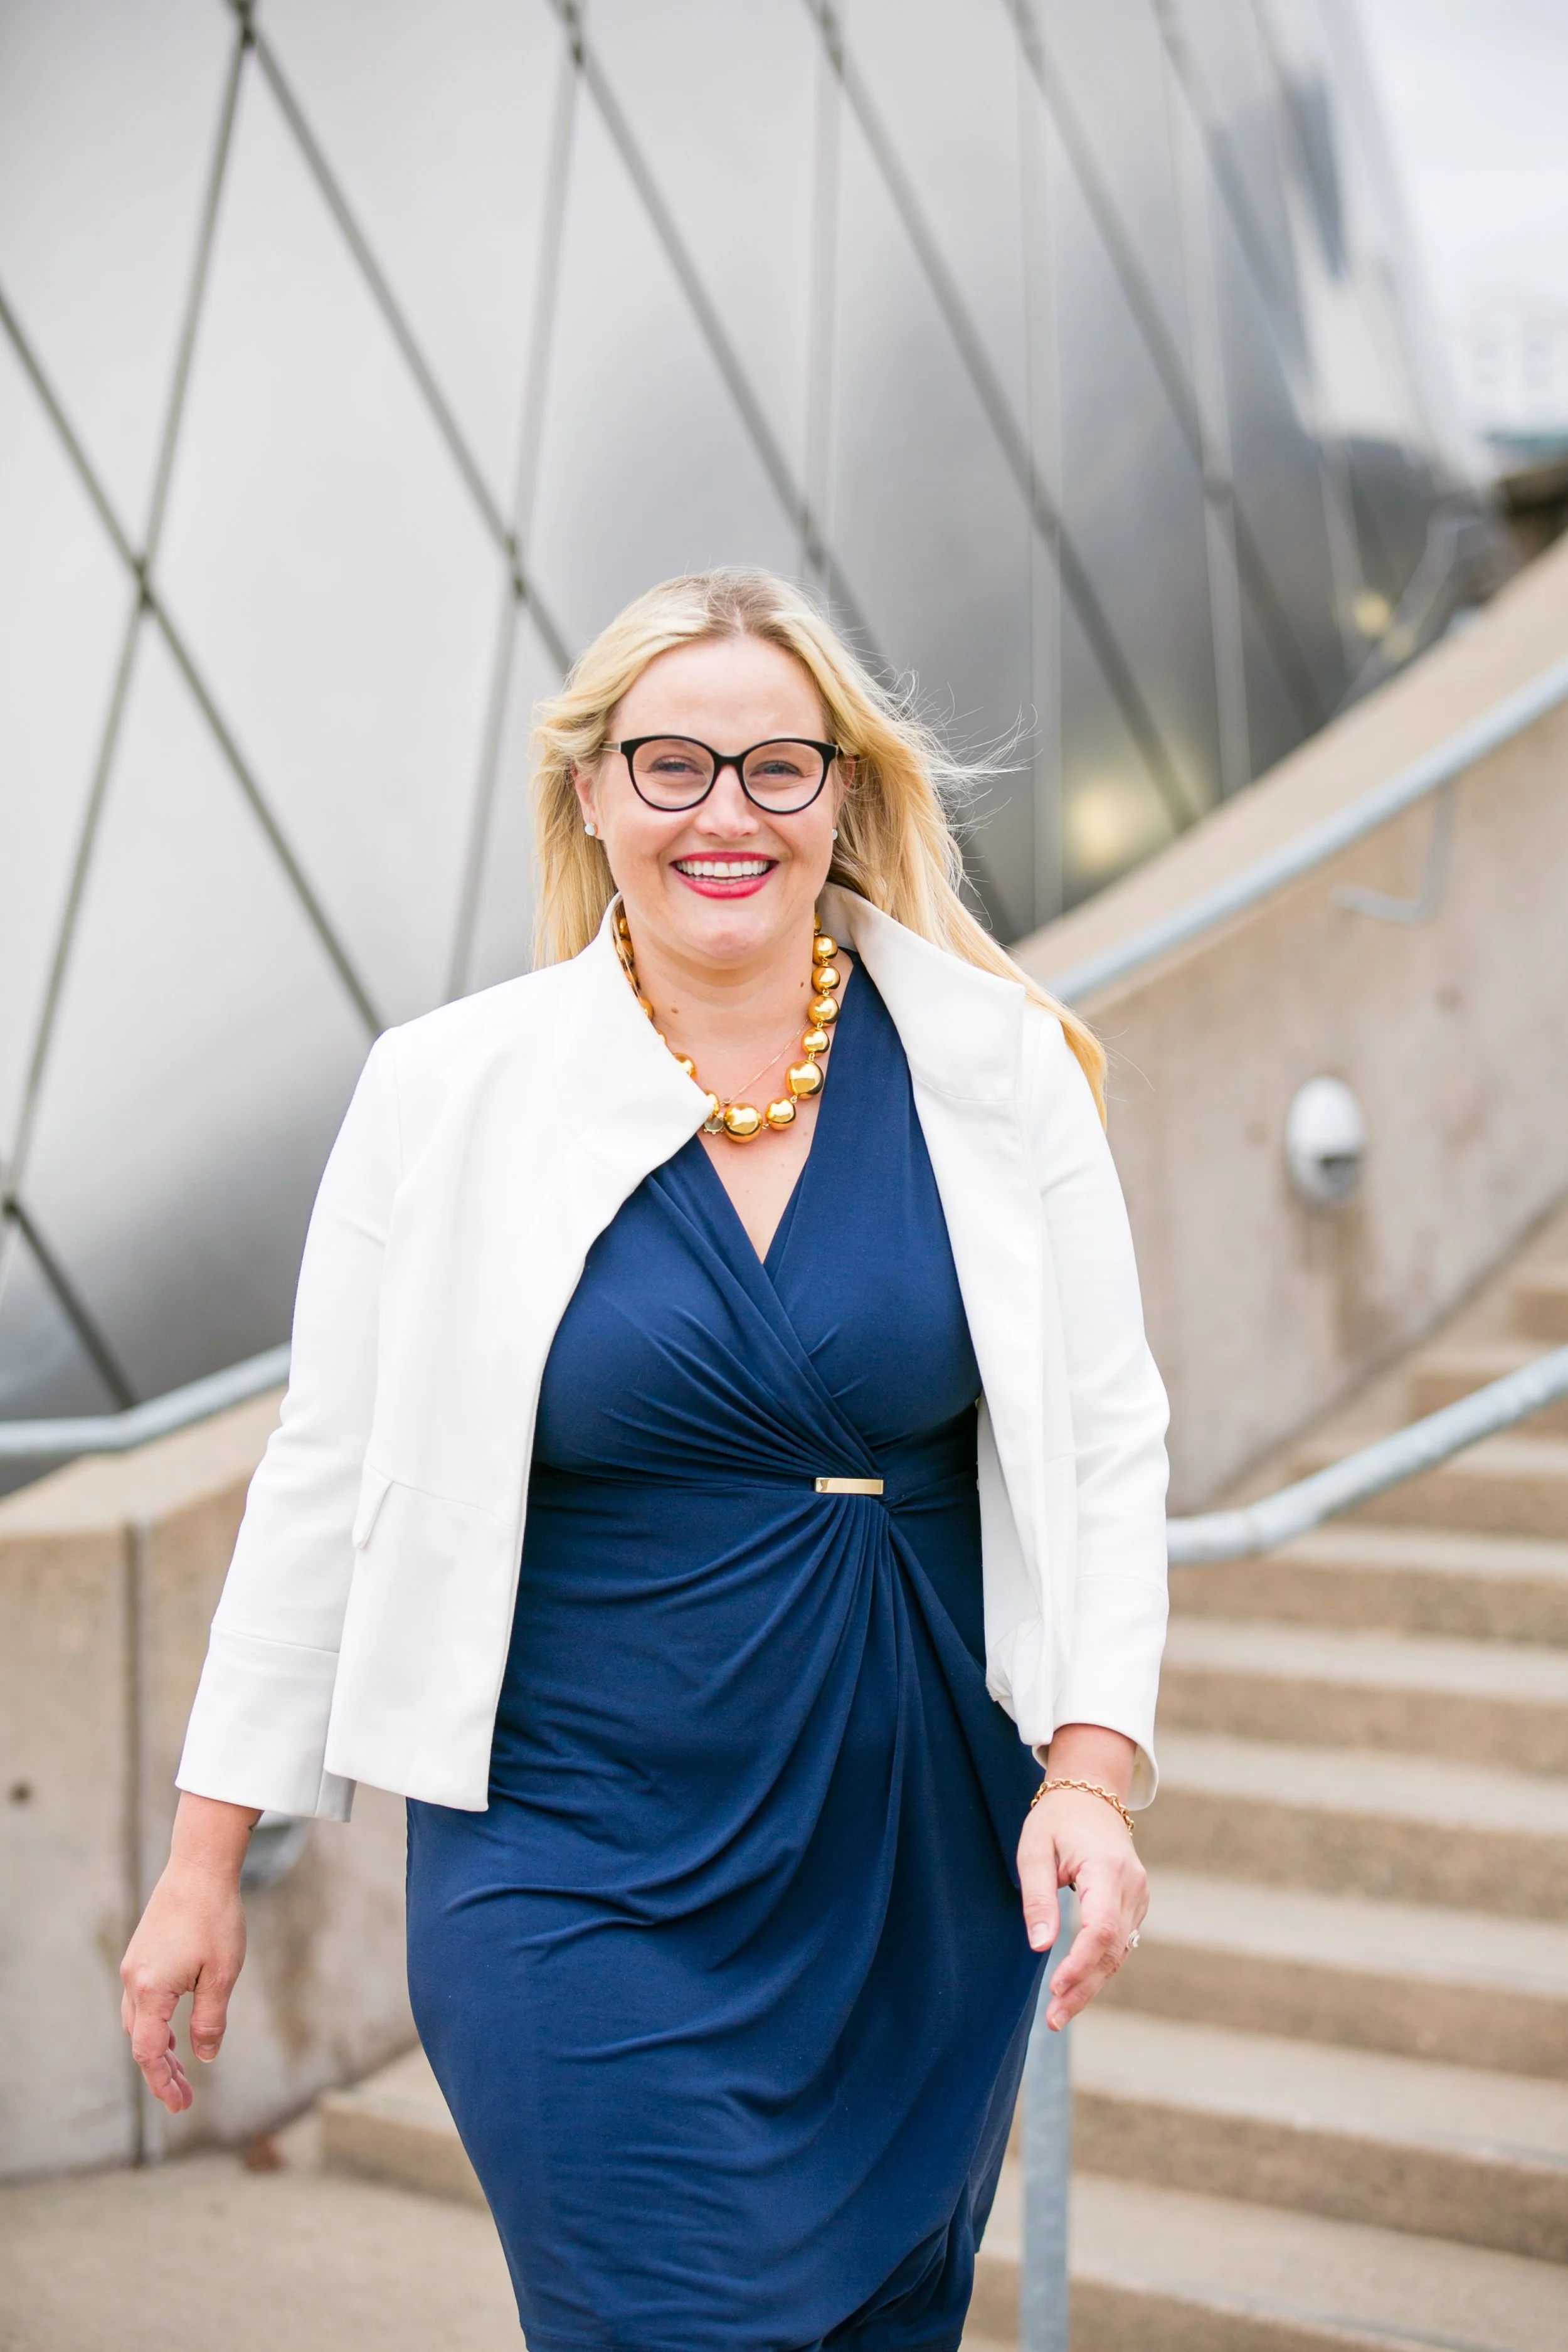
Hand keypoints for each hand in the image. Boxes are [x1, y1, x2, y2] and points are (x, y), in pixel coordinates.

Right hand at [119, 1794, 255, 2112]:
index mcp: (151, 1990)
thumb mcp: (222, 1973)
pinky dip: (154, 2022)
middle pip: (139, 2041)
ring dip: (156, 2048)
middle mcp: (134, 1980)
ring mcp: (134, 1965)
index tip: (180, 2104)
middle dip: (160, 2072)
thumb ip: (210, 2019)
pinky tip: (173, 2029)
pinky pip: (141, 2000)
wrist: (199, 1867)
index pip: (149, 2052)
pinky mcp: (142, 1953)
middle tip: (183, 2097)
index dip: (163, 2082)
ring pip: (137, 2021)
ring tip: (179, 2068)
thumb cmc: (216, 1918)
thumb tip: (205, 2055)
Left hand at [1016, 1728, 1146, 2031]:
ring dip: (1091, 1985)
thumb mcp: (1034, 1850)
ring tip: (1059, 2014)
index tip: (1055, 1988)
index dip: (1080, 1963)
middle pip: (1112, 1949)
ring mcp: (1138, 1896)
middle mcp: (1131, 1885)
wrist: (1090, 1794)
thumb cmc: (1056, 1820)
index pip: (1101, 1928)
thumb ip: (1038, 1897)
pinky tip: (1076, 1987)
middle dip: (1083, 1988)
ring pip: (1119, 1952)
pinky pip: (1120, 1943)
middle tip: (1053, 2020)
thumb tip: (1040, 1946)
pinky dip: (1099, 1967)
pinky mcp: (1134, 1904)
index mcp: (1106, 1868)